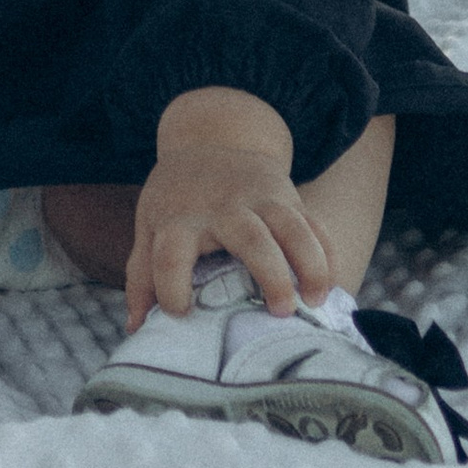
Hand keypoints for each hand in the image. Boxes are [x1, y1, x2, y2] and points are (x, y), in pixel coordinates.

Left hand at [127, 88, 330, 326]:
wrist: (210, 139)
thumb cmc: (178, 198)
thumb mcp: (151, 225)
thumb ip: (143, 275)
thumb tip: (136, 328)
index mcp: (181, 217)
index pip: (171, 253)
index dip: (171, 286)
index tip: (180, 311)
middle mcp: (223, 206)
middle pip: (250, 237)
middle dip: (270, 274)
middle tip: (280, 312)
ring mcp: (260, 197)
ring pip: (293, 227)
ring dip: (310, 264)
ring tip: (314, 302)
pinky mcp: (288, 195)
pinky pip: (316, 225)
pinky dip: (328, 255)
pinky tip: (331, 287)